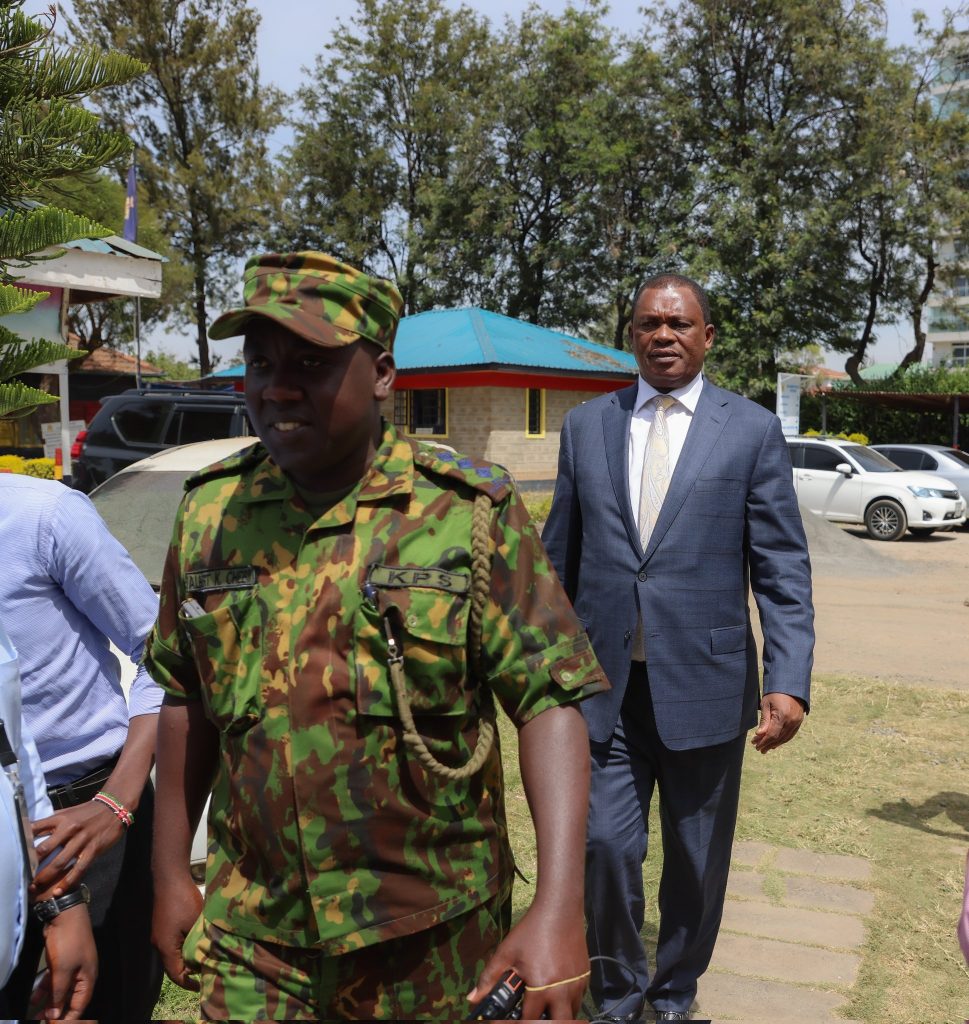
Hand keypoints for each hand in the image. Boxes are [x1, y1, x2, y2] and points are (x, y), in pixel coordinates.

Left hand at [31, 801, 125, 895]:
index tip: (19, 856)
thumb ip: (52, 822)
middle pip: (45, 849)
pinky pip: (79, 868)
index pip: (36, 829)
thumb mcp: (68, 812)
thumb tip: (32, 831)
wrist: (115, 806)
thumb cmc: (88, 811)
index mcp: (61, 818)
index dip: (25, 843)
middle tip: (25, 876)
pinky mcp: (93, 849)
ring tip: (36, 887)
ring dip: (46, 876)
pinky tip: (59, 890)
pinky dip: (67, 881)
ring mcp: (82, 839)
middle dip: (33, 865)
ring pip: (60, 861)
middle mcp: (70, 828)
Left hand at [38, 904, 97, 1019]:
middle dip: (57, 1013)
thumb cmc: (68, 943)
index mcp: (88, 978)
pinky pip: (54, 981)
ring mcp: (71, 967)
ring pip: (61, 991)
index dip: (67, 1019)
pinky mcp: (62, 961)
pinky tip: (34, 1000)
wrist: (65, 914)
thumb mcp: (62, 971)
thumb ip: (58, 994)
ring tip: (36, 1017)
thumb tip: (55, 1016)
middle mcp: (82, 975)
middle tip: (42, 1023)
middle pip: (70, 1000)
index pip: (79, 1005)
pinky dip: (45, 990)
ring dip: (49, 1004)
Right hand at [152, 873, 202, 989]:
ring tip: (204, 958)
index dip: (188, 982)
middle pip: (173, 966)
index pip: (175, 974)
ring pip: (173, 954)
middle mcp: (159, 944)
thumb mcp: (196, 922)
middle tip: (207, 972)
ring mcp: (159, 934)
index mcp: (166, 947)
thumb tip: (208, 953)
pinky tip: (196, 941)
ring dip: (187, 957)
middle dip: (189, 971)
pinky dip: (184, 947)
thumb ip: (200, 940)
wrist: (170, 877)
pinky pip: (172, 943)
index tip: (202, 985)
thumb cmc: (183, 900)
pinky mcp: (162, 925)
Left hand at [468, 903, 587, 1020]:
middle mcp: (562, 991)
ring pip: (572, 1014)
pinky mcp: (586, 976)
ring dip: (558, 1015)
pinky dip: (568, 1003)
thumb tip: (473, 999)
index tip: (514, 1019)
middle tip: (534, 1017)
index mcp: (541, 987)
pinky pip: (579, 999)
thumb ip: (489, 977)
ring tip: (545, 1007)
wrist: (559, 909)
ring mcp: (577, 984)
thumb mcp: (507, 952)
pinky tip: (557, 993)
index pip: (531, 1022)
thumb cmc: (531, 930)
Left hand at [751, 692, 804, 753]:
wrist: (791, 686)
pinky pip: (790, 735)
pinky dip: (782, 740)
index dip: (763, 741)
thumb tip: (760, 734)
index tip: (755, 744)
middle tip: (758, 748)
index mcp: (782, 716)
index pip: (772, 734)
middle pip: (778, 738)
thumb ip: (764, 720)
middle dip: (767, 744)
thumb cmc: (775, 693)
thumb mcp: (766, 704)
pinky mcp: (799, 722)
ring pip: (785, 738)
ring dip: (774, 744)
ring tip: (765, 748)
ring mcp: (796, 722)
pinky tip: (775, 743)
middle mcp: (791, 721)